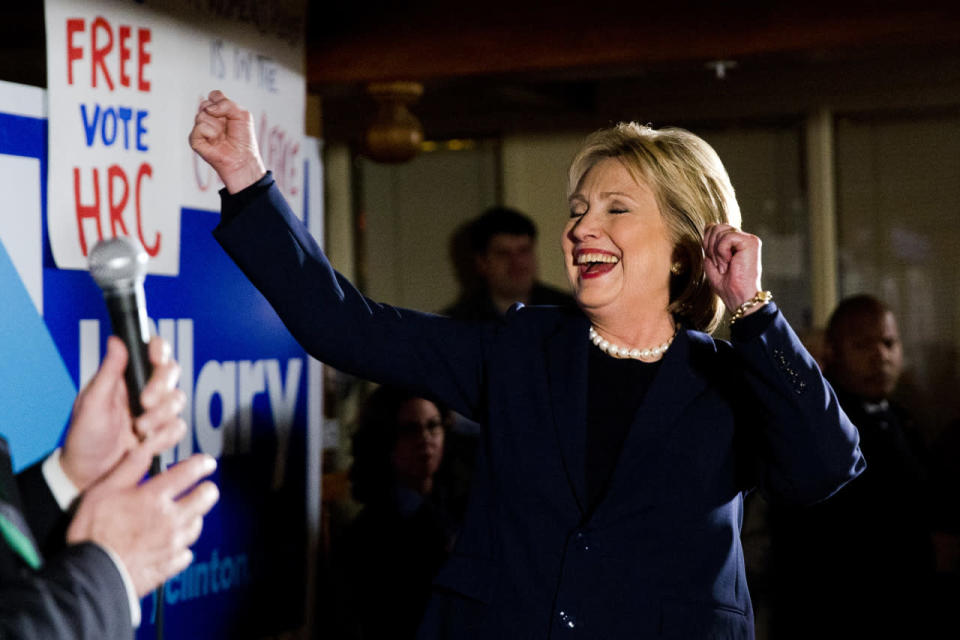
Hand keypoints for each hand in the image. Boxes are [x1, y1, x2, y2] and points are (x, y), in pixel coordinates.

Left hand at [61, 336, 184, 491]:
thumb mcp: (92, 403)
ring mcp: (156, 411)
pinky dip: (164, 436)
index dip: (160, 349)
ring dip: (160, 417)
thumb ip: (109, 372)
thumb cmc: (84, 437)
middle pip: (171, 373)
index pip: (151, 352)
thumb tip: (116, 341)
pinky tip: (147, 442)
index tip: (157, 358)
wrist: (89, 474)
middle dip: (161, 388)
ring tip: (139, 429)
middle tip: (144, 403)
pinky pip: (178, 427)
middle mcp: (144, 389)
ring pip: (178, 400)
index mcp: (125, 377)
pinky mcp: (163, 431)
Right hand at [66, 424, 218, 596]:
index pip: (190, 472)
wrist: (90, 576)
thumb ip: (129, 468)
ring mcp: (172, 544)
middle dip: (206, 490)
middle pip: (206, 498)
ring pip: (197, 525)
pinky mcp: (169, 566)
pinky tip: (172, 546)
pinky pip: (185, 554)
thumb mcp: (103, 491)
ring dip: (194, 518)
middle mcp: (170, 519)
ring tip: (185, 516)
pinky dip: (181, 549)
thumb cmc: (92, 532)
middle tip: (203, 488)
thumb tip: (146, 448)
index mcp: (154, 497)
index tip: (207, 463)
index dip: (202, 464)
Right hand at [189, 89, 265, 192]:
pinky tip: (215, 141)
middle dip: (220, 114)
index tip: (231, 115)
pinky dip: (210, 133)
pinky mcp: (194, 139)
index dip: (223, 103)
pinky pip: (199, 127)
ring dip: (217, 125)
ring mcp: (199, 128)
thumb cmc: (243, 138)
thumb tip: (209, 108)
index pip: (214, 95)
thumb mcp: (242, 114)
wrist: (242, 158)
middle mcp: (207, 118)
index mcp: (217, 111)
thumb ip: (227, 103)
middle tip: (227, 127)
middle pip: (206, 104)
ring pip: (202, 115)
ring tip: (222, 136)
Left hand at [702, 224, 763, 312]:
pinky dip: (722, 252)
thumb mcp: (712, 262)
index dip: (707, 243)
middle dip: (709, 247)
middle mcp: (743, 238)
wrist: (739, 298)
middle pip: (716, 227)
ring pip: (720, 230)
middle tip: (718, 265)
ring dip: (716, 252)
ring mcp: (748, 239)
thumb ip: (710, 244)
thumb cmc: (727, 286)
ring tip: (724, 266)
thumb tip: (708, 226)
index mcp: (735, 243)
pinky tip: (729, 263)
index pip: (715, 229)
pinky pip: (727, 237)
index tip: (713, 261)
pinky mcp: (751, 242)